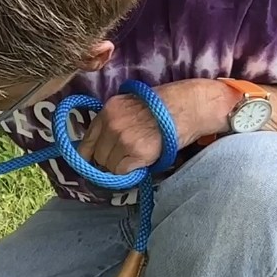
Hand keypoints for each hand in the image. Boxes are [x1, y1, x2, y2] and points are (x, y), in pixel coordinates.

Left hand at [77, 79, 231, 174]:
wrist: (191, 106)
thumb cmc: (166, 105)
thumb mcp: (131, 105)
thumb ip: (113, 121)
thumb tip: (101, 146)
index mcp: (108, 109)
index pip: (86, 141)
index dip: (90, 154)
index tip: (93, 161)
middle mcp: (111, 123)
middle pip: (97, 156)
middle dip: (109, 160)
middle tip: (125, 157)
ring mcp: (123, 138)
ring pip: (109, 166)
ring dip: (121, 166)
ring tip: (138, 156)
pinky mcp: (137, 152)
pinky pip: (123, 172)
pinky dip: (131, 171)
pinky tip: (143, 160)